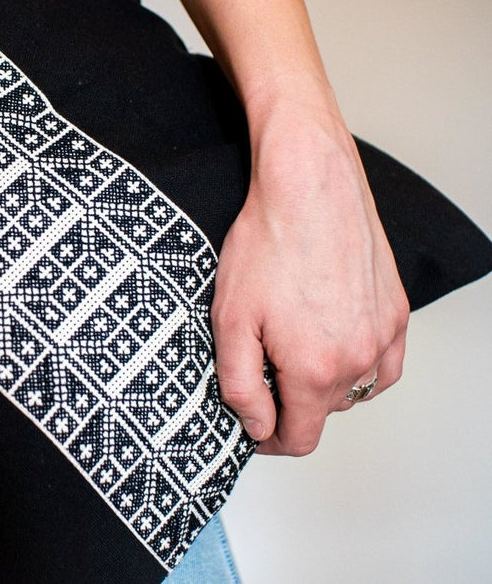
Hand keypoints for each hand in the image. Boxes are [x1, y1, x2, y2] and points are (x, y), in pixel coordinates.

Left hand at [211, 92, 408, 455]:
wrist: (308, 186)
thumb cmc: (266, 244)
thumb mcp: (229, 320)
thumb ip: (240, 384)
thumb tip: (256, 424)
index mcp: (316, 370)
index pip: (299, 438)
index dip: (268, 439)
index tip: (253, 425)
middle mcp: (360, 359)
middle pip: (324, 414)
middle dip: (290, 405)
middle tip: (261, 370)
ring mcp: (384, 335)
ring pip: (355, 391)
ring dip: (324, 385)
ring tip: (291, 349)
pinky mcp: (397, 312)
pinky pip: (384, 364)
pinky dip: (359, 366)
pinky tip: (332, 344)